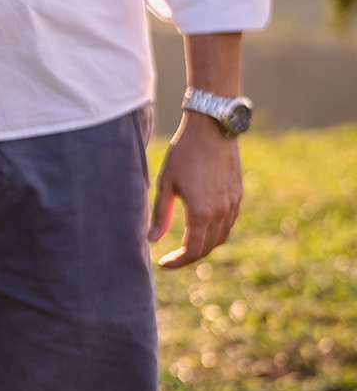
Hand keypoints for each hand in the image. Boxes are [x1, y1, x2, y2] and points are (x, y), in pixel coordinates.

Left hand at [148, 111, 242, 267]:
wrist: (213, 127)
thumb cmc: (184, 153)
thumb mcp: (167, 183)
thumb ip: (161, 214)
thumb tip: (152, 240)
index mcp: (202, 212)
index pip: (192, 250)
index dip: (178, 261)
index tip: (163, 263)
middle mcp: (222, 211)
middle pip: (208, 247)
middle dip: (190, 257)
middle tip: (173, 257)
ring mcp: (233, 203)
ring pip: (222, 237)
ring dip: (205, 246)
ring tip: (186, 244)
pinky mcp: (238, 193)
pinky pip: (229, 222)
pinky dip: (217, 232)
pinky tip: (202, 227)